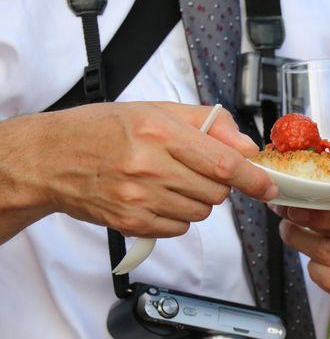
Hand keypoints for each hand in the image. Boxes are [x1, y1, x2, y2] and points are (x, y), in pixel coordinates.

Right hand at [0, 101, 276, 239]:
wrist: (52, 158)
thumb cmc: (103, 130)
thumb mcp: (156, 110)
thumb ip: (208, 124)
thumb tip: (247, 146)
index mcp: (159, 131)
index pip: (222, 162)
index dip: (252, 178)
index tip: (268, 187)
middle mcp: (150, 166)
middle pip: (216, 191)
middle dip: (219, 183)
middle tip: (196, 169)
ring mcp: (139, 198)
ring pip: (201, 212)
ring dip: (198, 199)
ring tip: (170, 180)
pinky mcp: (132, 222)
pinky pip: (179, 227)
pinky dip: (179, 215)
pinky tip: (158, 197)